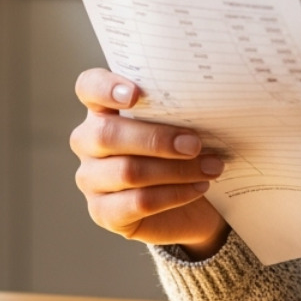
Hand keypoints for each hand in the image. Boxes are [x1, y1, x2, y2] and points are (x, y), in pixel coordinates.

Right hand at [70, 68, 230, 258]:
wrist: (194, 202)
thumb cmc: (185, 149)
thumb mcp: (184, 123)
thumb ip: (181, 109)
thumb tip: (208, 101)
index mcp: (104, 108)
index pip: (89, 87)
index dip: (105, 88)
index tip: (135, 94)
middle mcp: (89, 141)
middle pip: (107, 135)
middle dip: (157, 139)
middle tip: (195, 143)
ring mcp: (91, 178)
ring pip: (127, 171)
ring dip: (176, 170)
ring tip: (211, 167)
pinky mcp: (103, 212)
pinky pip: (138, 202)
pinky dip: (174, 195)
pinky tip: (198, 187)